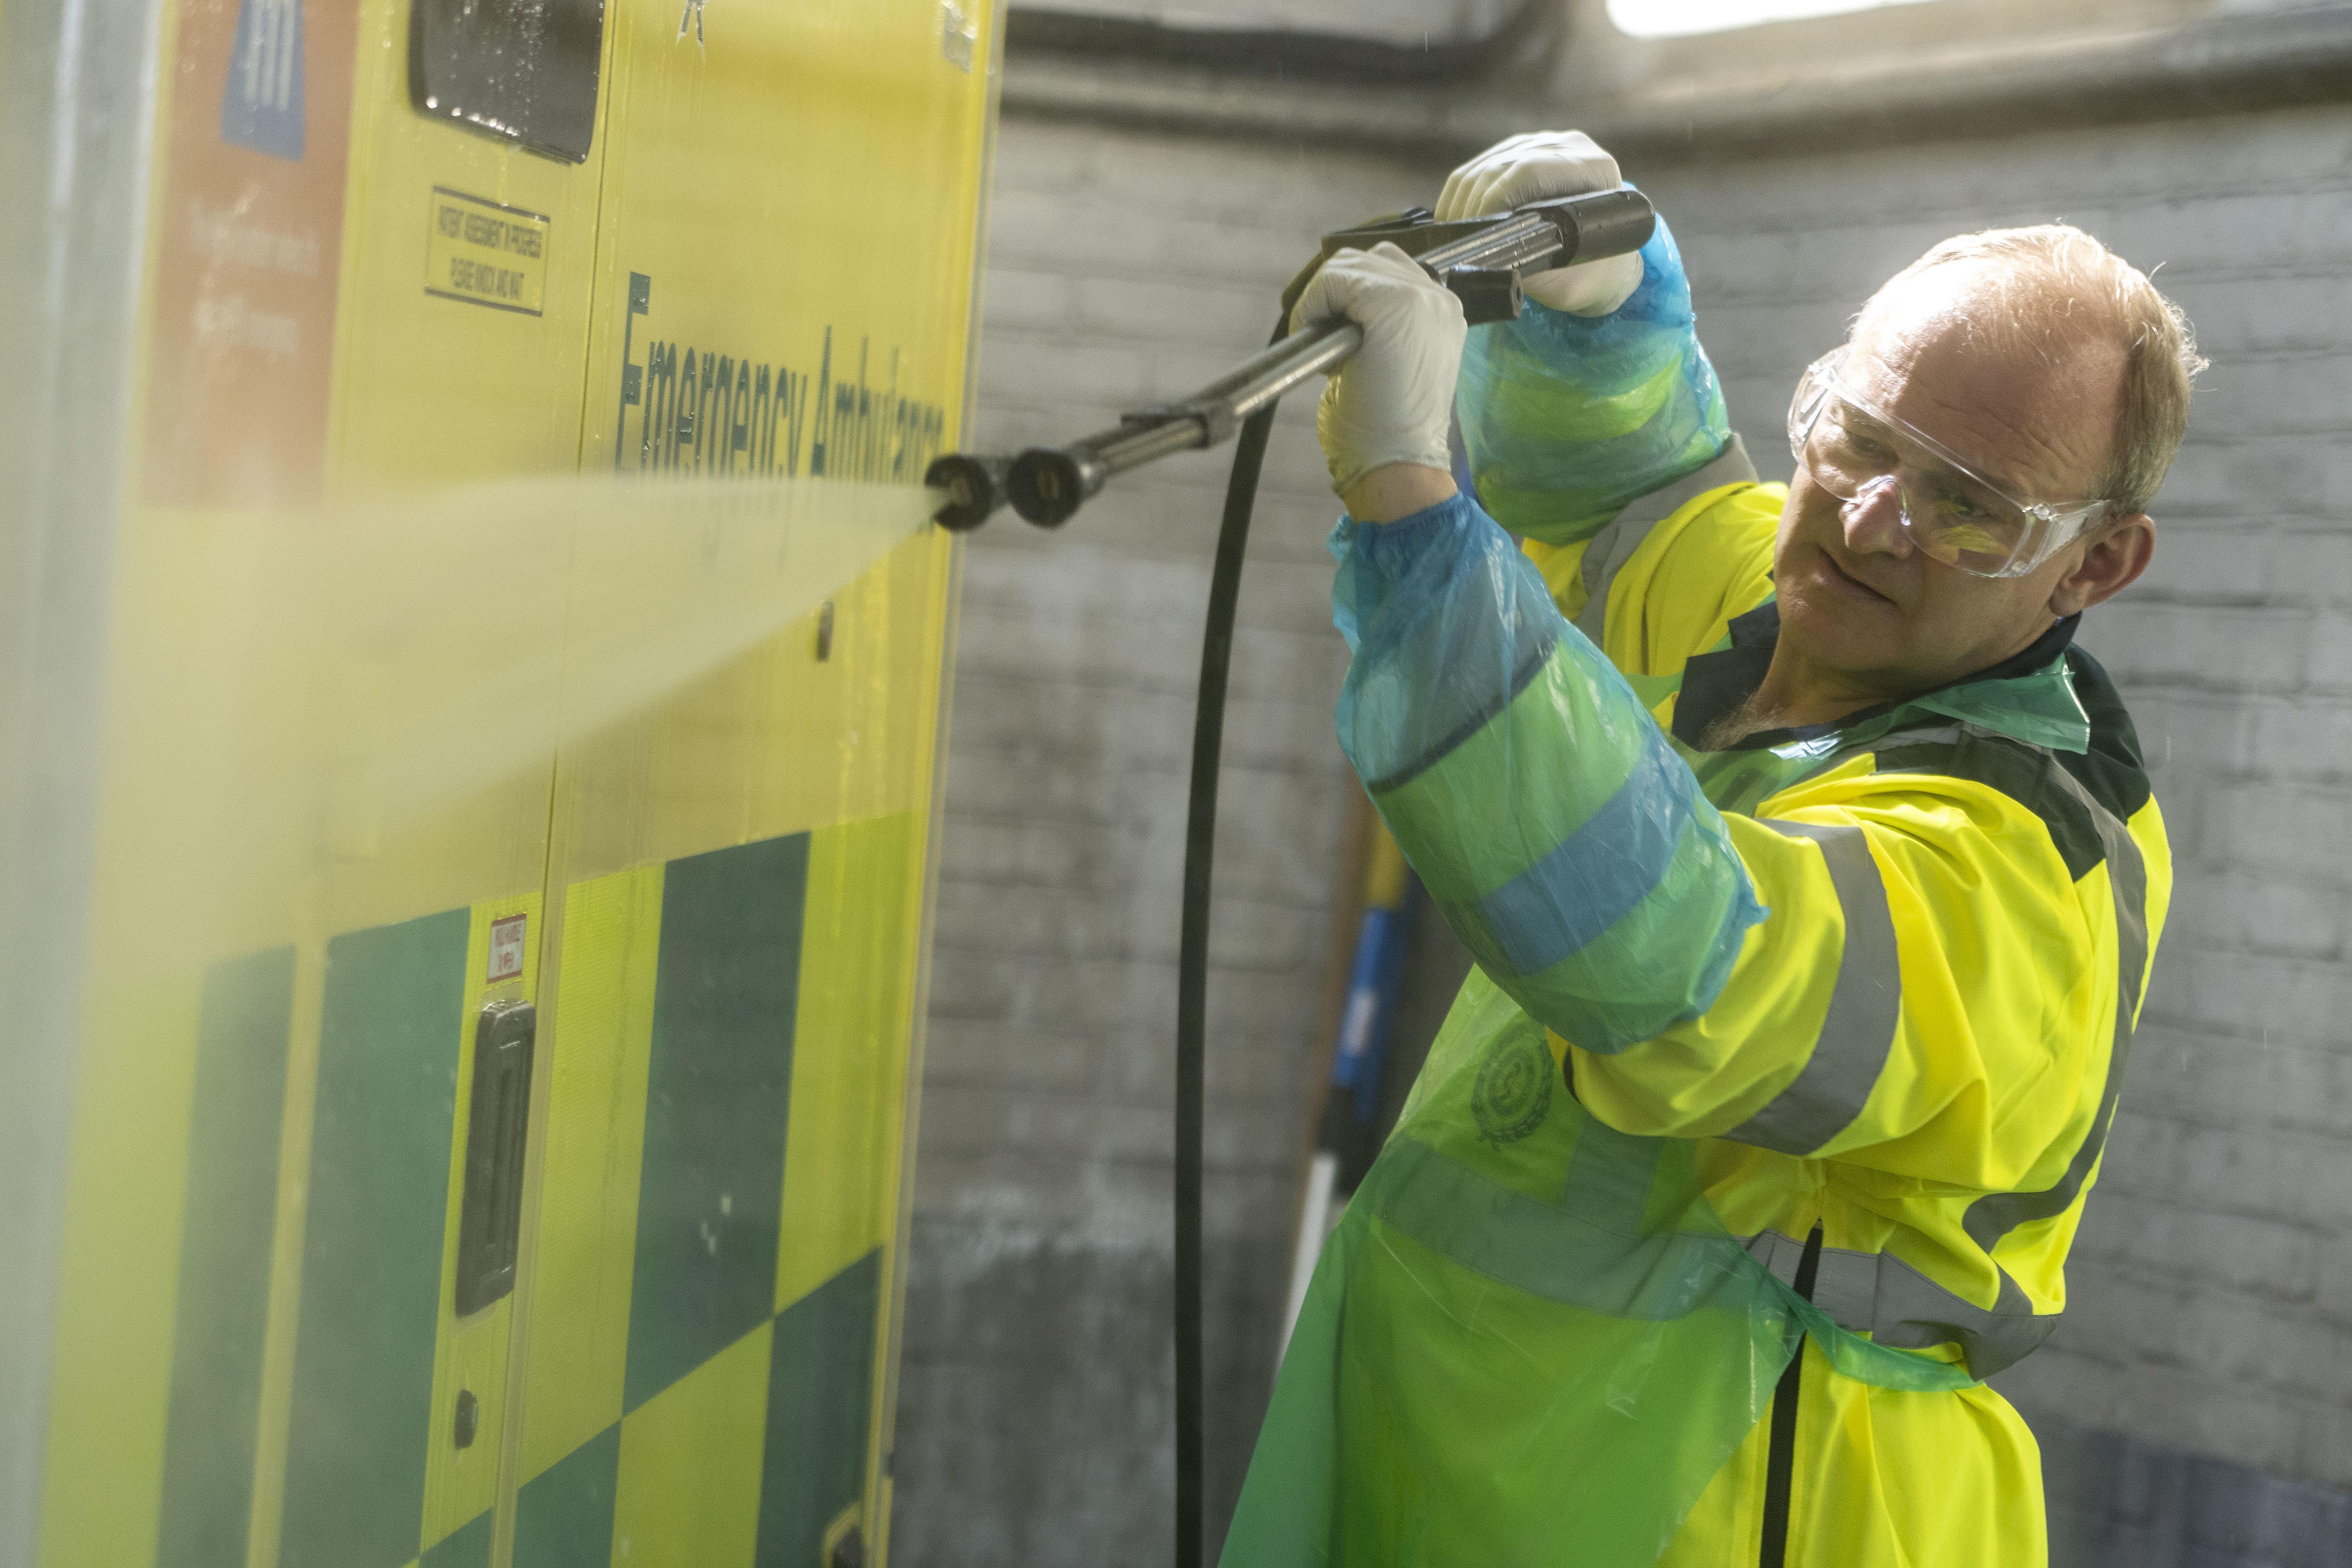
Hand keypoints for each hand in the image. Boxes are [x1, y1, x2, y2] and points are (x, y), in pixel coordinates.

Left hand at [1290, 241, 1465, 504]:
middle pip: (1369, 259)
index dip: (1348, 298)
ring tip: (1328, 354)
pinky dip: (1313, 307)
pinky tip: (1322, 353)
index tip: (1340, 345)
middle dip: (1334, 293)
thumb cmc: (1384, 433)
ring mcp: (1422, 298)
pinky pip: (1334, 279)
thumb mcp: (1386, 365)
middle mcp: (1440, 299)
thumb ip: (1375, 327)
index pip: (1388, 270)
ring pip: (1348, 264)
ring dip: (1322, 300)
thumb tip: (1337, 307)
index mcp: (1443, 313)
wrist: (1398, 466)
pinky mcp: (1395, 304)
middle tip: (1328, 349)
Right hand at [1435, 130, 1643, 316]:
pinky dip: (1459, 195)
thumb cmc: (1592, 274)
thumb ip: (1536, 269)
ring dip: (1460, 202)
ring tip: (1456, 236)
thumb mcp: (1570, 285)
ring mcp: (1544, 143)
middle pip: (1503, 165)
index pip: (1532, 169)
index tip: (1478, 233)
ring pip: (1484, 165)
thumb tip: (1493, 258)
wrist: (1604, 261)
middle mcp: (1570, 146)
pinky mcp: (1521, 149)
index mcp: (1595, 169)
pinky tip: (1455, 221)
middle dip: (1472, 205)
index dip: (1495, 198)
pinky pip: (1477, 166)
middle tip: (1461, 242)